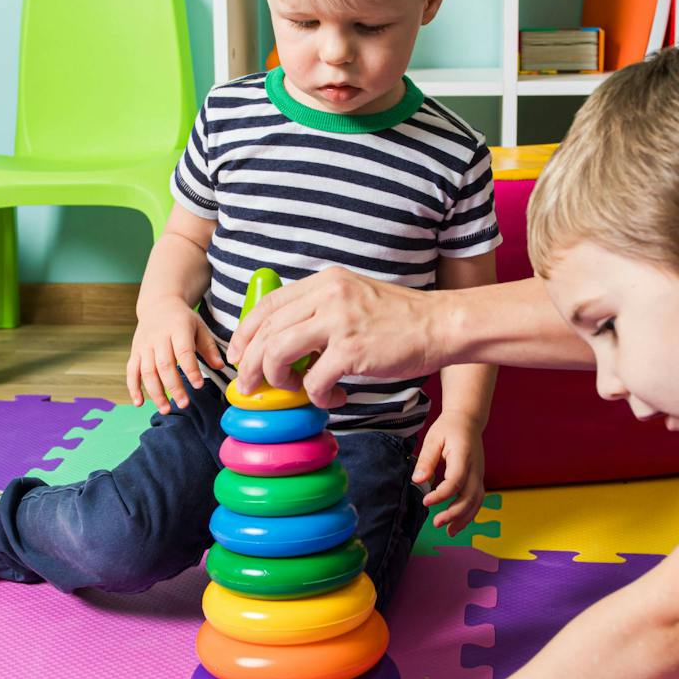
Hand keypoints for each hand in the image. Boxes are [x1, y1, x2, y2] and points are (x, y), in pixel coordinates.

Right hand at [127, 300, 222, 413]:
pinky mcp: (135, 351)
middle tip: (183, 404)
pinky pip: (131, 371)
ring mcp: (144, 345)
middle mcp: (158, 338)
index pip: (183, 352)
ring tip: (165, 409)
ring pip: (147, 371)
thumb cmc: (183, 320)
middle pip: (164, 365)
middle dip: (173, 387)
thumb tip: (221, 366)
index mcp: (178, 329)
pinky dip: (133, 388)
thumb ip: (209, 348)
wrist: (158, 305)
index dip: (190, 370)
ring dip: (155, 392)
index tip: (199, 386)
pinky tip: (139, 403)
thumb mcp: (199, 328)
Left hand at [227, 268, 444, 407]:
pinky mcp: (352, 349)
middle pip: (265, 331)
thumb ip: (321, 310)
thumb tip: (285, 340)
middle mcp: (327, 295)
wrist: (440, 324)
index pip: (268, 305)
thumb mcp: (354, 297)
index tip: (238, 354)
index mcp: (325, 282)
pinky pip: (314, 380)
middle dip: (250, 363)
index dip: (245, 332)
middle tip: (249, 385)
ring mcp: (339, 321)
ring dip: (277, 380)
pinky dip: (318, 396)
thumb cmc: (399, 319)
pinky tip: (333, 397)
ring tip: (293, 390)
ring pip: (278, 353)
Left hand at [415, 412, 485, 533]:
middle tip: (436, 522)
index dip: (441, 494)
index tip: (425, 501)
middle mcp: (476, 468)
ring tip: (448, 531)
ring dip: (464, 518)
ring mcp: (479, 475)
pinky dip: (469, 514)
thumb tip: (418, 480)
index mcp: (464, 456)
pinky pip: (477, 500)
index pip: (456, 480)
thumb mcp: (433, 439)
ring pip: (476, 502)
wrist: (468, 421)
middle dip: (454, 513)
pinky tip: (456, 525)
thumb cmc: (448, 428)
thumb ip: (426, 460)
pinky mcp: (478, 480)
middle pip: (470, 496)